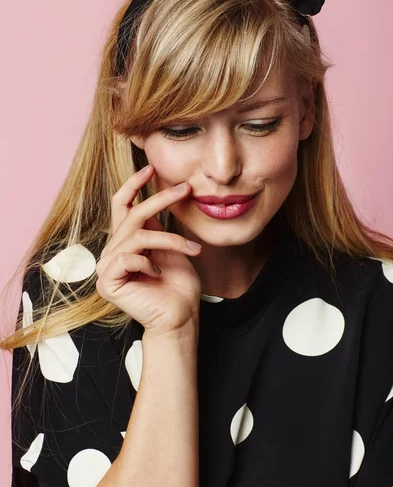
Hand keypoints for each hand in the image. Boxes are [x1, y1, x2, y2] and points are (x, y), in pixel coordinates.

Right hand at [96, 164, 202, 335]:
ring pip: (136, 236)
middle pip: (131, 216)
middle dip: (160, 200)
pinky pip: (129, 257)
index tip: (151, 168)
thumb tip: (154, 201)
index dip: (133, 185)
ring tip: (192, 249)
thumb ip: (158, 228)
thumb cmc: (179, 286)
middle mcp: (113, 252)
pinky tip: (160, 274)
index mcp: (126, 242)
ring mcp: (107, 267)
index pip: (122, 207)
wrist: (180, 318)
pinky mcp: (108, 281)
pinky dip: (149, 262)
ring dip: (169, 239)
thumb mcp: (172, 249)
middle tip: (186, 189)